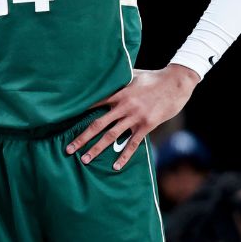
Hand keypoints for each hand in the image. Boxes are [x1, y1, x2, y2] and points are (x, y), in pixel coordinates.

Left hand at [65, 65, 197, 170]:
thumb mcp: (132, 74)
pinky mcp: (147, 126)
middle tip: (68, 149)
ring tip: (85, 160)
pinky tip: (115, 166)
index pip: (93, 105)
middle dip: (82, 138)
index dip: (78, 114)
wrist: (176, 82)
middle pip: (98, 125)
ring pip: (111, 136)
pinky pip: (133, 144)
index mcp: (118, 93)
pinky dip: (123, 156)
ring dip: (97, 149)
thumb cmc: (153, 77)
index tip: (64, 123)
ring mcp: (135, 117)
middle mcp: (124, 106)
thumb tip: (104, 74)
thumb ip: (118, 79)